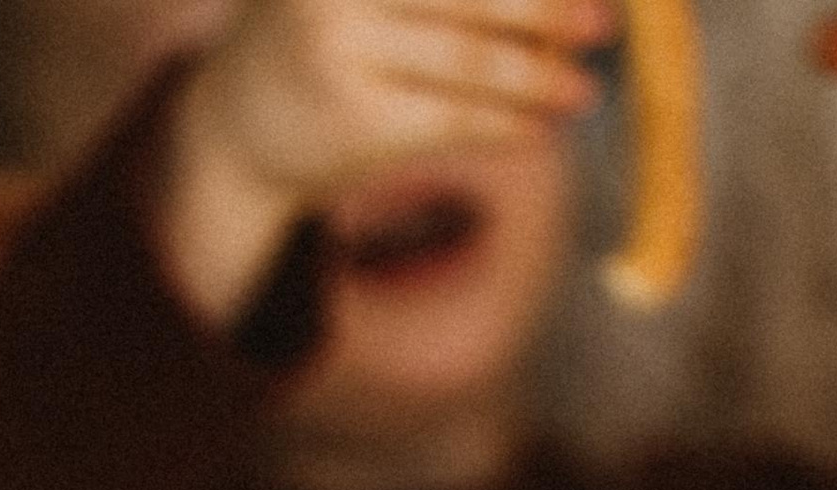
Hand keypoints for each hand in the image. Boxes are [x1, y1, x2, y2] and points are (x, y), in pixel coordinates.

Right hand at [164, 0, 612, 315]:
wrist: (235, 130)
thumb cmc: (320, 37)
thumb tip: (547, 5)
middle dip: (545, 9)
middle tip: (601, 25)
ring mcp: (341, 50)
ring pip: (470, 60)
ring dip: (538, 76)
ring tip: (582, 88)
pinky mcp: (352, 122)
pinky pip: (451, 120)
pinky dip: (504, 123)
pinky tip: (540, 126)